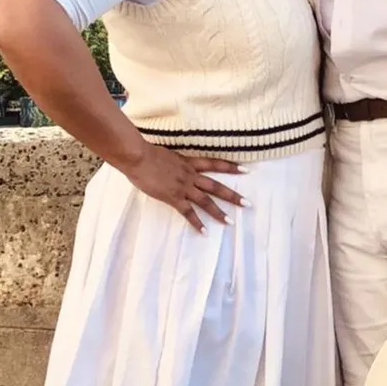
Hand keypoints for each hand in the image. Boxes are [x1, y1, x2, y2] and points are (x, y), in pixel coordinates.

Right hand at [122, 143, 246, 233]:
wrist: (138, 157)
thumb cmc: (147, 153)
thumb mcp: (167, 154)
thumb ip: (175, 162)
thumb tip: (175, 165)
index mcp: (189, 162)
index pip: (214, 163)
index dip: (230, 167)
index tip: (246, 170)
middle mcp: (190, 175)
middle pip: (216, 186)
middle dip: (232, 195)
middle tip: (248, 204)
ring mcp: (183, 187)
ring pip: (206, 201)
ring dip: (219, 212)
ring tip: (230, 222)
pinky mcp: (173, 197)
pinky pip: (188, 212)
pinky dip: (196, 223)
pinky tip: (205, 232)